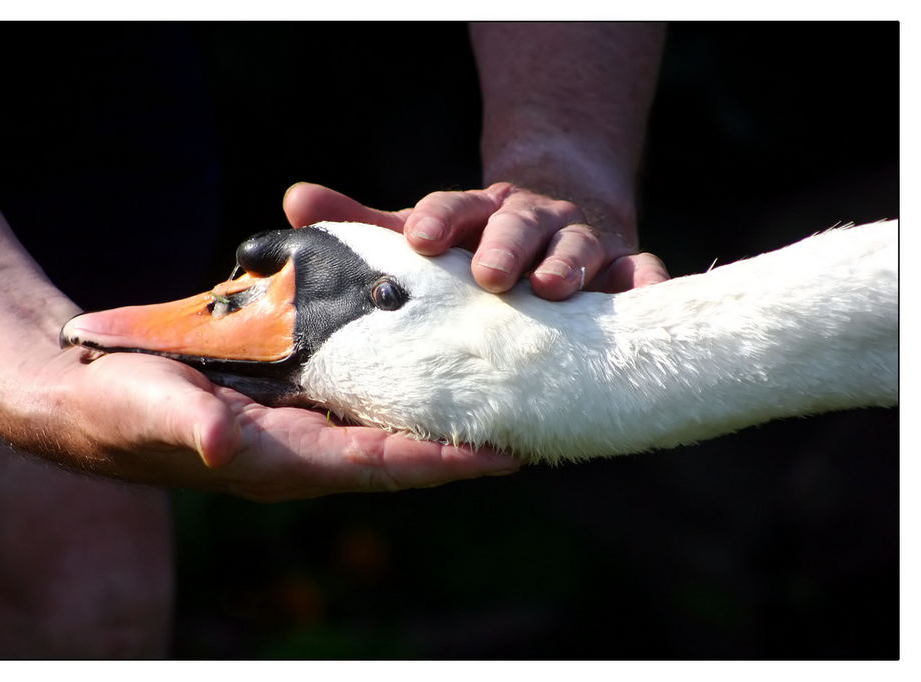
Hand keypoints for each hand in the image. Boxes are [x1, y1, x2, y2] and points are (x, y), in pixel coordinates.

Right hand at [41, 347, 518, 501]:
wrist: (90, 395)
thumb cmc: (120, 409)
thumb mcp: (154, 411)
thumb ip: (192, 426)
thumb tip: (227, 442)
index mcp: (281, 461)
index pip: (379, 464)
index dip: (441, 463)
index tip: (504, 455)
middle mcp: (301, 448)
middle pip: (399, 448)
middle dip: (461, 443)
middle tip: (527, 423)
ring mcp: (297, 423)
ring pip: (384, 421)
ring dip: (438, 412)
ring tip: (497, 392)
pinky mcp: (287, 396)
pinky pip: (356, 392)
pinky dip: (398, 380)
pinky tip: (428, 359)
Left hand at [283, 181, 669, 299]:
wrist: (557, 215)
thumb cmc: (478, 240)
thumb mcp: (426, 232)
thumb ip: (365, 224)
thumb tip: (293, 200)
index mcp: (476, 214)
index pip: (452, 209)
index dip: (439, 220)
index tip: (420, 240)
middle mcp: (528, 221)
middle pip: (518, 224)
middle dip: (506, 244)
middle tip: (491, 274)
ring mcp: (580, 241)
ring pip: (580, 245)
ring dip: (569, 263)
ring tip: (554, 288)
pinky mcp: (622, 266)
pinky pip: (638, 275)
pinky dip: (643, 286)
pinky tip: (642, 301)